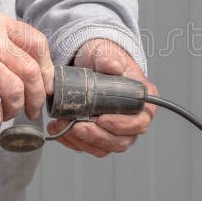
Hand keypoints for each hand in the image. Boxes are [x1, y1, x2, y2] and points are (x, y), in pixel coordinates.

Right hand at [0, 12, 54, 137]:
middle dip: (37, 96)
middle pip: (30, 70)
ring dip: (15, 109)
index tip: (46, 85)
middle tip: (33, 110)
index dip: (47, 68)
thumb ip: (8, 48)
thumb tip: (40, 76)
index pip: (37, 43)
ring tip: (6, 115)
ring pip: (15, 90)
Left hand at [47, 38, 156, 156]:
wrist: (88, 64)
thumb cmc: (103, 59)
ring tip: (63, 126)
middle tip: (77, 126)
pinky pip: (89, 147)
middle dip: (97, 136)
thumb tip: (112, 66)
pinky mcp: (99, 136)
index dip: (122, 125)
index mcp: (142, 100)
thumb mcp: (105, 52)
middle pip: (122, 140)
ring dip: (82, 141)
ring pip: (104, 148)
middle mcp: (133, 119)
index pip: (140, 121)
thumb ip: (109, 58)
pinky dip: (73, 142)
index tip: (102, 119)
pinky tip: (59, 130)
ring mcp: (116, 130)